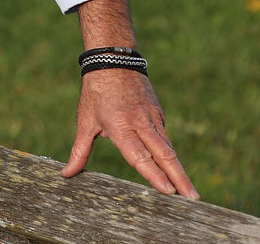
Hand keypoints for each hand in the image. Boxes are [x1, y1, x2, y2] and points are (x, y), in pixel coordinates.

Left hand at [61, 68, 198, 198]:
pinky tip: (179, 172)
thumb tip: (66, 174)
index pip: (139, 155)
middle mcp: (140, 123)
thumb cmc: (95, 91)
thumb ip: (79, 150)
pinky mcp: (158, 112)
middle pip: (164, 155)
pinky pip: (165, 137)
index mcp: (120, 126)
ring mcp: (152, 117)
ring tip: (191, 194)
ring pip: (169, 147)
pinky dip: (171, 155)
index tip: (169, 191)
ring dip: (180, 170)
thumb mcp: (85, 120)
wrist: (112, 59)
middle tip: (193, 200)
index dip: (154, 174)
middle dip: (179, 179)